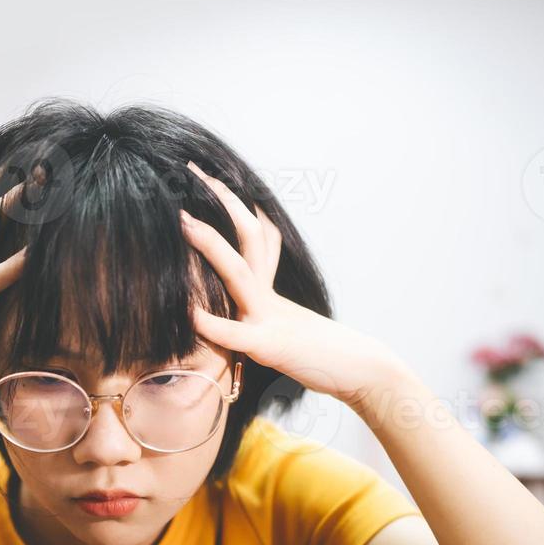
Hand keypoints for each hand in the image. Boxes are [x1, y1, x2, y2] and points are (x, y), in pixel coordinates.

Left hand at [182, 162, 403, 407]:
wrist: (359, 371)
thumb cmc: (322, 356)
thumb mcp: (285, 328)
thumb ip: (258, 317)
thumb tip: (236, 312)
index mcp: (270, 290)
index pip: (253, 235)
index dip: (231, 205)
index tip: (209, 177)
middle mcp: (268, 296)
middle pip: (246, 237)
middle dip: (220, 203)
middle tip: (193, 173)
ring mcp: (269, 318)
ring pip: (238, 274)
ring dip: (211, 246)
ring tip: (184, 222)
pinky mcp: (269, 347)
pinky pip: (236, 333)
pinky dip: (212, 323)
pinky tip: (190, 313)